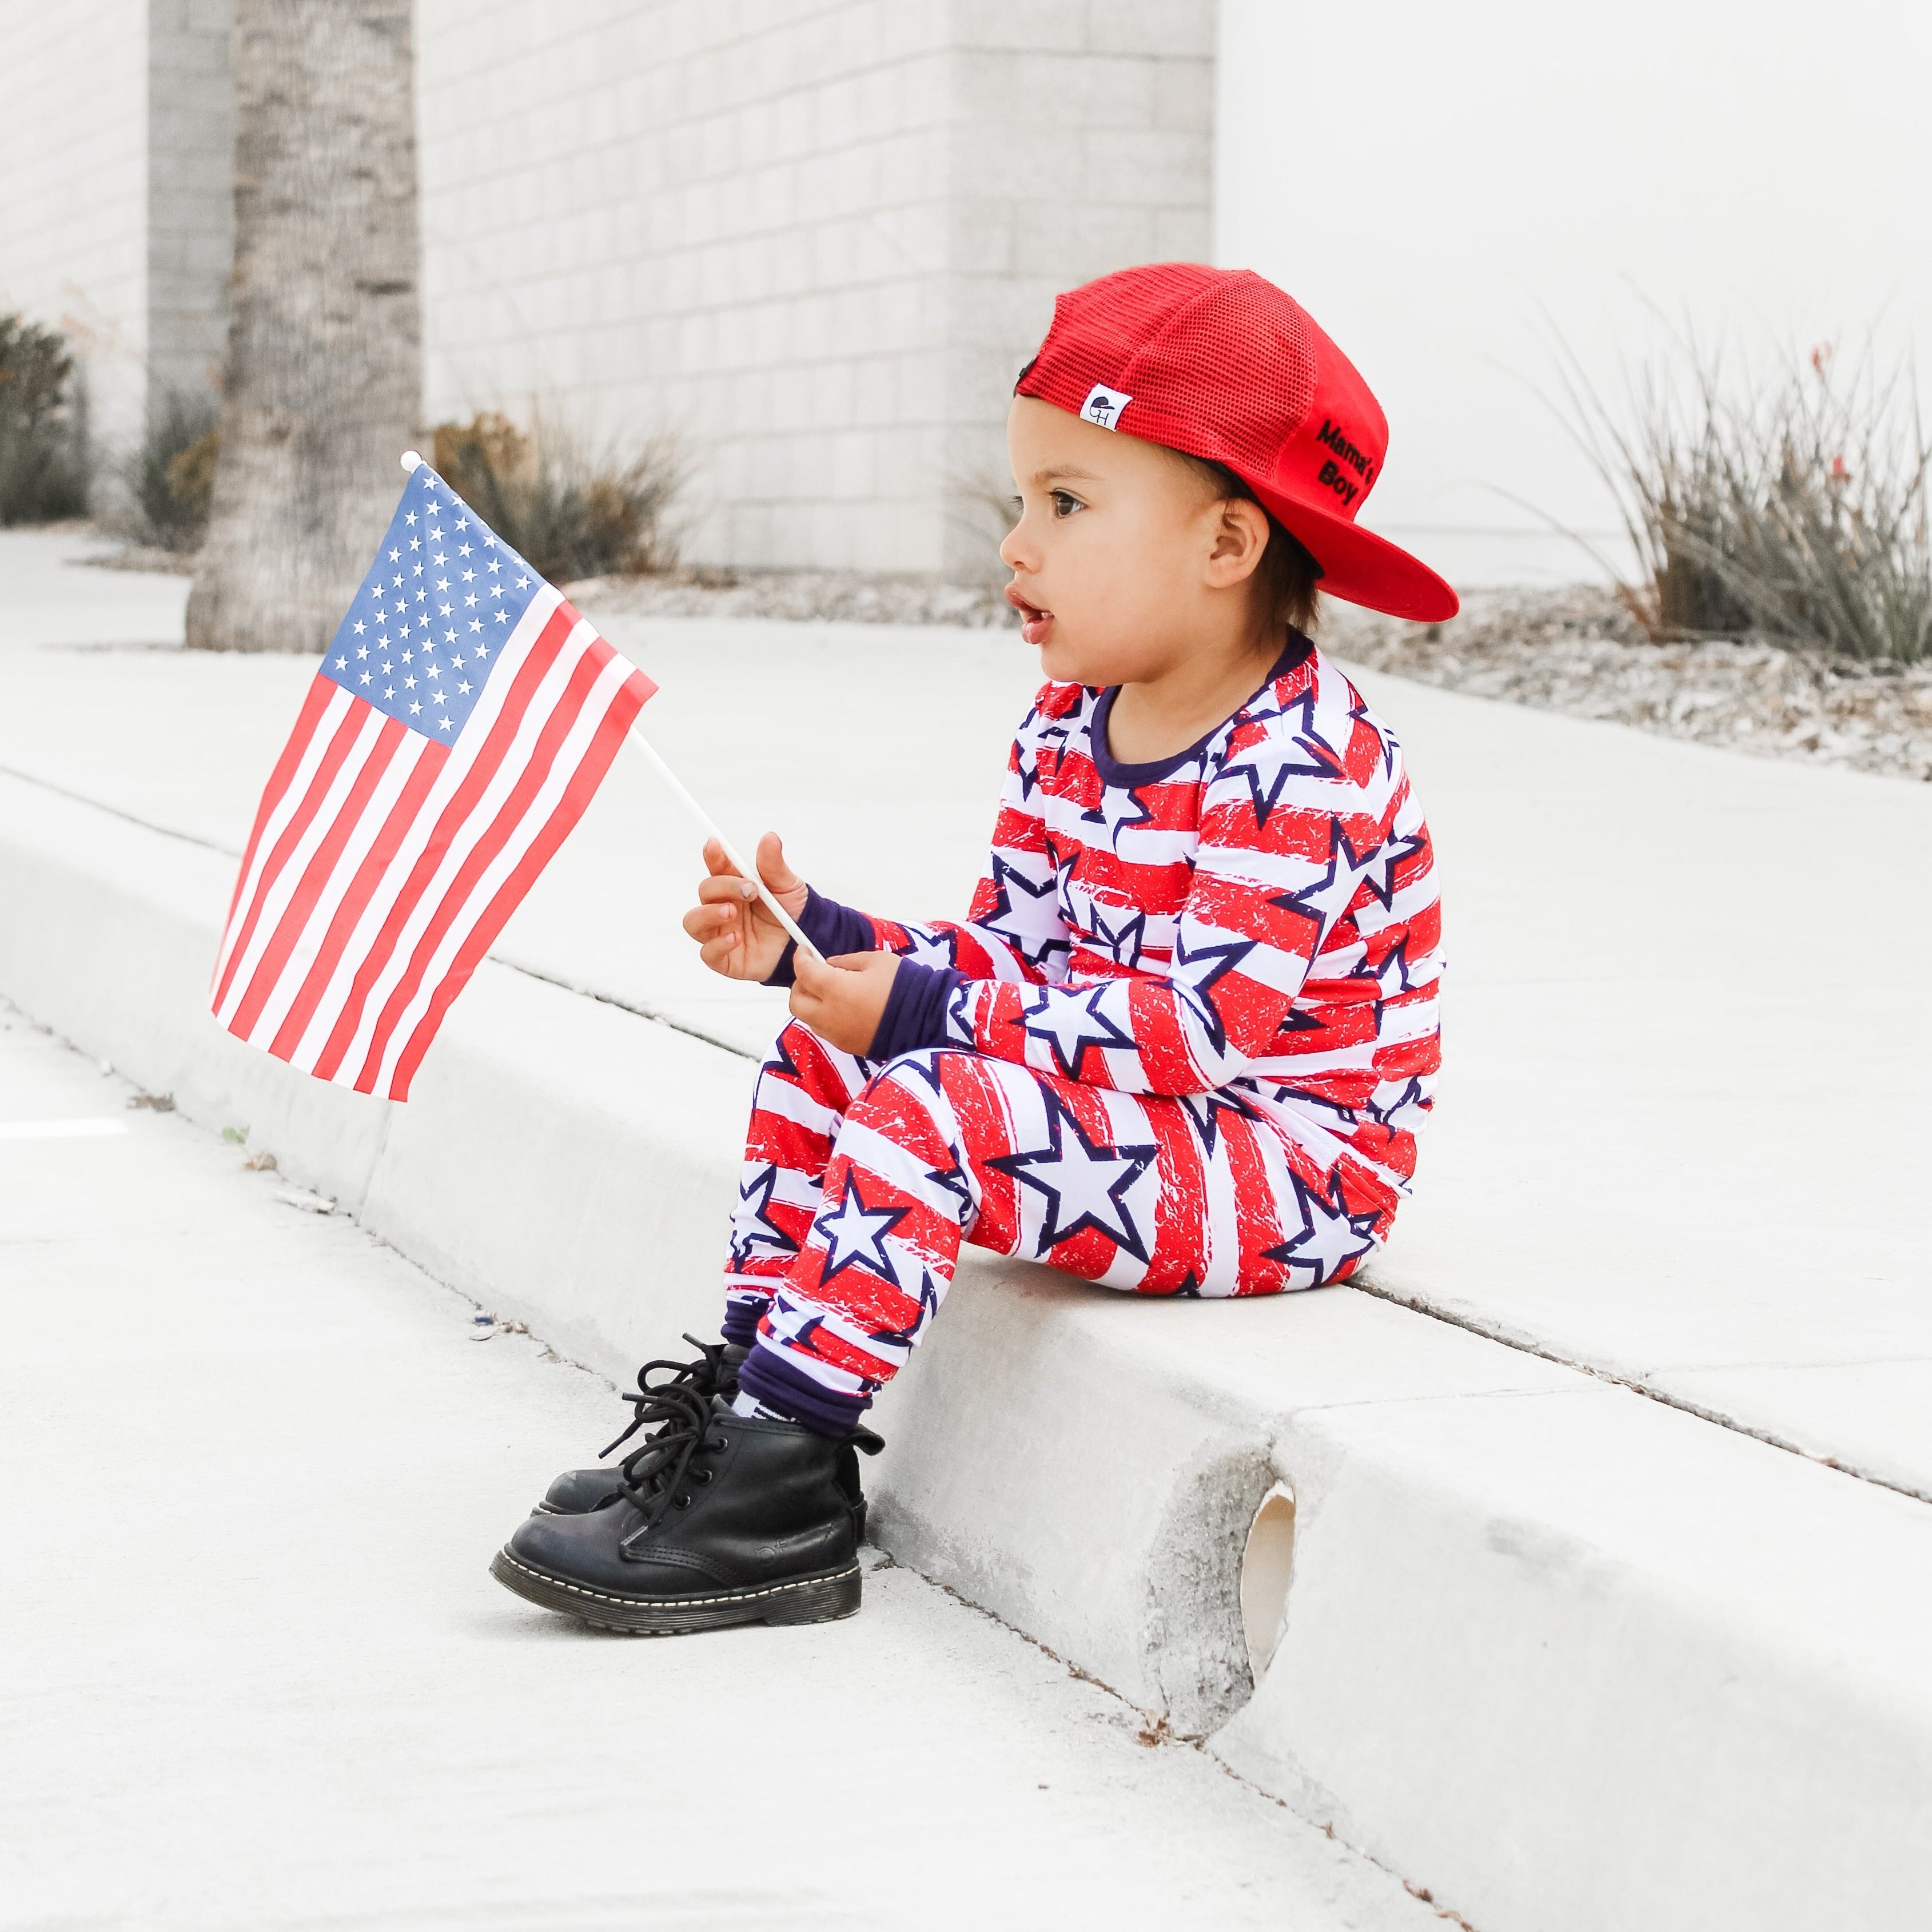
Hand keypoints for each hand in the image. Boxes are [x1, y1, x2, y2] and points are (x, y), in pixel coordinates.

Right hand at [682, 832, 809, 982]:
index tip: (715, 845)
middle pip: (705, 892)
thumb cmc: (792, 912)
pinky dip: (717, 944)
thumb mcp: (788, 886)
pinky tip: (735, 937)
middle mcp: (723, 907)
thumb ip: (774, 865)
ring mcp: (720, 932)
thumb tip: (770, 838)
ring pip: (694, 921)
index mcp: (734, 885)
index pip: (716, 867)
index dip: (713, 855)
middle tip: (750, 890)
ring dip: (708, 914)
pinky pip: (708, 952)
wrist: (806, 941)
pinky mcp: (725, 958)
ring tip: (731, 911)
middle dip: (723, 887)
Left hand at [789, 949, 900, 1056]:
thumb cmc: (905, 987)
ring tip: (831, 990)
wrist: (928, 1021)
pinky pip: (825, 1030)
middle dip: (800, 984)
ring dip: (812, 1002)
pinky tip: (844, 1006)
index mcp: (836, 990)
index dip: (801, 958)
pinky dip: (826, 1016)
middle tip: (813, 972)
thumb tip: (830, 964)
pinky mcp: (847, 1047)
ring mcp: (837, 1035)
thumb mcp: (876, 961)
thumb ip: (847, 961)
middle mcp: (830, 1016)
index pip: (804, 972)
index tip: (804, 951)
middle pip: (796, 1001)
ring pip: (808, 1018)